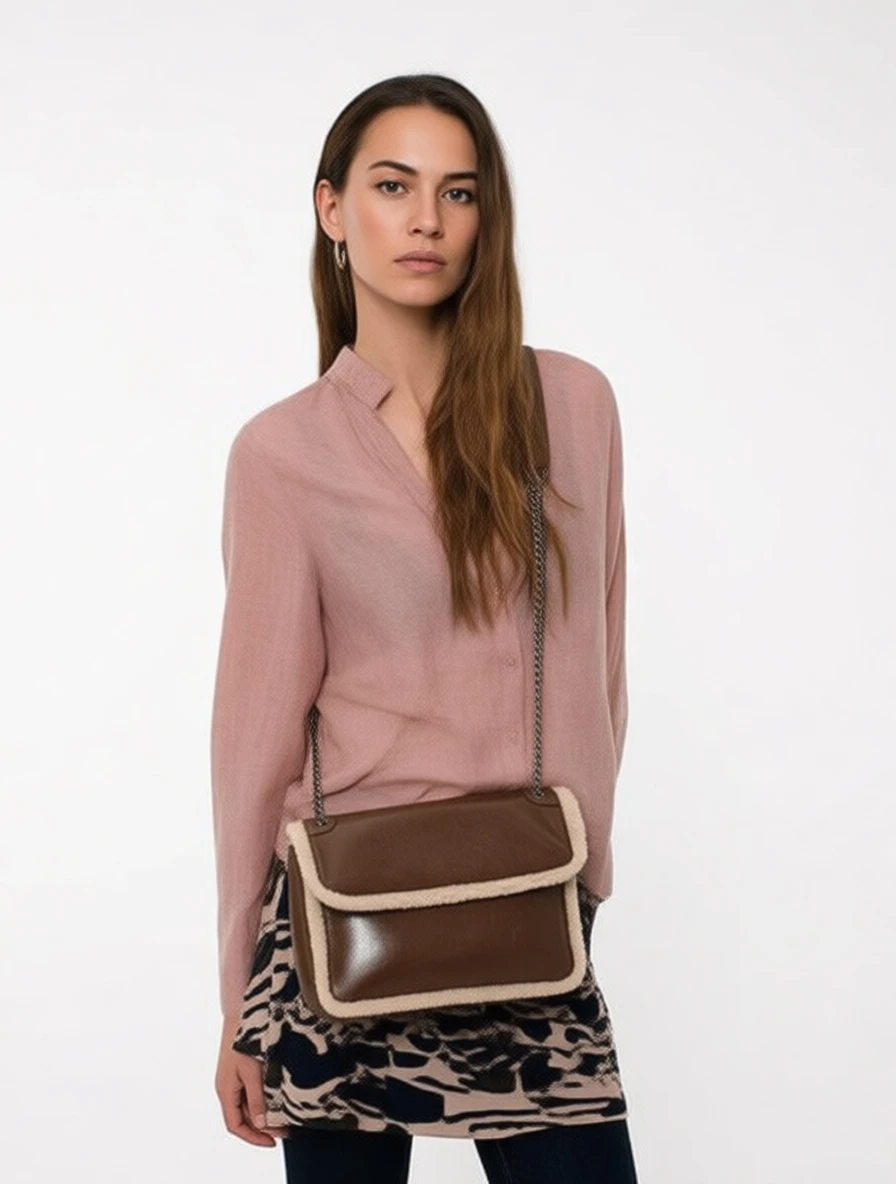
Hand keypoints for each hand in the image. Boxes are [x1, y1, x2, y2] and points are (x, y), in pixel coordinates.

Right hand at [215, 1013, 290, 1145]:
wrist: (242, 1009)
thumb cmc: (245, 1038)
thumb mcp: (253, 1072)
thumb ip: (257, 1099)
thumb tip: (262, 1125)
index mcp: (226, 1091)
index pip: (236, 1126)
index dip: (253, 1138)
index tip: (273, 1142)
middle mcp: (228, 1088)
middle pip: (243, 1118)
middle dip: (263, 1128)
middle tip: (286, 1130)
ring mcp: (233, 1079)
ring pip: (247, 1106)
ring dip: (264, 1115)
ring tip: (285, 1117)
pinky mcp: (241, 1070)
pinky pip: (250, 1092)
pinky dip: (263, 1100)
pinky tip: (278, 1099)